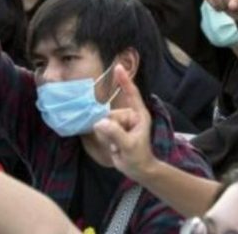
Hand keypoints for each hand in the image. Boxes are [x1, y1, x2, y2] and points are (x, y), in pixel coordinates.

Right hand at [92, 65, 155, 180]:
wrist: (137, 170)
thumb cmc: (138, 157)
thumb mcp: (128, 146)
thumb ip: (115, 134)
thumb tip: (99, 122)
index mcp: (138, 115)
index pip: (131, 94)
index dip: (124, 81)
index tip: (118, 67)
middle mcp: (129, 116)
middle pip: (111, 114)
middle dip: (111, 129)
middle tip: (120, 144)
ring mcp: (121, 123)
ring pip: (103, 122)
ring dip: (107, 136)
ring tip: (118, 146)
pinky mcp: (114, 129)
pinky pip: (101, 129)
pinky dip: (104, 138)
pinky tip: (114, 146)